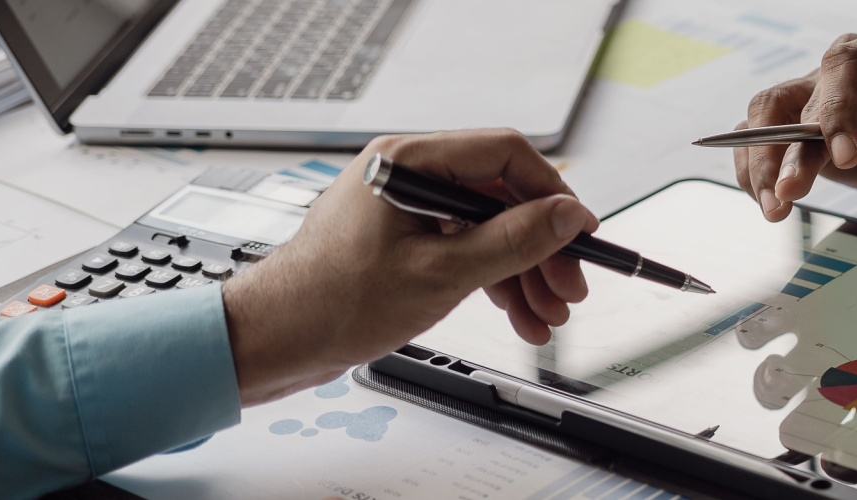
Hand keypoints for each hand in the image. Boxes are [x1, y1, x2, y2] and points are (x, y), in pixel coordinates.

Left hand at [223, 129, 600, 404]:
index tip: (581, 231)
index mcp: (408, 161)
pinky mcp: (404, 240)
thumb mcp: (442, 273)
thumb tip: (565, 215)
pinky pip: (465, 249)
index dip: (552, 194)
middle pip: (501, 197)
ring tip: (547, 313)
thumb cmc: (330, 301)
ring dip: (524, 273)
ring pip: (488, 229)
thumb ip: (513, 240)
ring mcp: (405, 208)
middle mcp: (407, 175)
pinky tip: (517, 313)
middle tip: (569, 286)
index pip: (505, 155)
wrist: (276, 340)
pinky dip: (494, 281)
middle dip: (542, 248)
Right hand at [736, 29, 856, 227]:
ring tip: (774, 205)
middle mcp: (844, 70)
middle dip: (789, 148)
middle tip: (790, 191)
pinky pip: (762, 138)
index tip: (845, 155)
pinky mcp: (802, 128)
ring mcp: (817, 97)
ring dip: (761, 160)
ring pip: (768, 114)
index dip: (839, 106)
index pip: (850, 64)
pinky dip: (755, 168)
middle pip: (800, 95)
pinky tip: (765, 198)